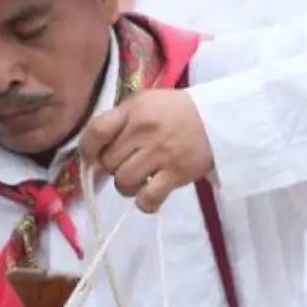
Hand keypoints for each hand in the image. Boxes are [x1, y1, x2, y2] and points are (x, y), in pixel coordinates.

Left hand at [80, 89, 214, 212]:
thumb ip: (120, 121)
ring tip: (140, 180)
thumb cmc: (176, 112)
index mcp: (133, 111)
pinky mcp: (176, 174)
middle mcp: (144, 131)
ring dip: (127, 186)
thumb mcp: (145, 103)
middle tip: (128, 164)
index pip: (97, 131)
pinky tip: (150, 196)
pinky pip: (148, 198)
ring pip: (123, 182)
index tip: (93, 156)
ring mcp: (160, 154)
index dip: (88, 149)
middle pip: (108, 162)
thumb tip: (93, 151)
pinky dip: (145, 203)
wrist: (218, 119)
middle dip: (113, 168)